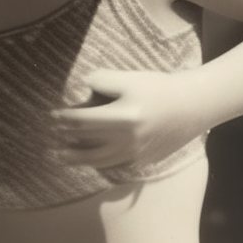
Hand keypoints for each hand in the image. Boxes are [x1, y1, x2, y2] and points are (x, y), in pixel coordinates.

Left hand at [52, 69, 204, 168]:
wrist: (192, 106)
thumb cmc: (160, 88)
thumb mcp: (130, 78)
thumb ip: (102, 80)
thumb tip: (81, 88)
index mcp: (123, 117)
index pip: (83, 121)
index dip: (64, 119)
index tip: (52, 116)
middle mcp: (128, 140)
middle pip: (88, 142)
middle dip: (66, 139)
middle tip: (50, 138)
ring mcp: (136, 153)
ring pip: (98, 161)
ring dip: (76, 159)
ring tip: (60, 158)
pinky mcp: (143, 160)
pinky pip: (114, 164)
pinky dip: (98, 163)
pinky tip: (89, 160)